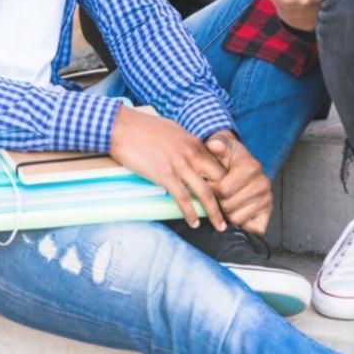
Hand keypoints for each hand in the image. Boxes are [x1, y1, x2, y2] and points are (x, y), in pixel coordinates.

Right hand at [109, 106, 226, 228]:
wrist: (123, 127)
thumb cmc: (145, 128)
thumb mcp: (174, 131)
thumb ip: (186, 145)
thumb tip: (191, 154)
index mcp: (195, 143)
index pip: (220, 166)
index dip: (227, 184)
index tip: (229, 197)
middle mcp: (192, 154)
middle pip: (219, 181)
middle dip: (227, 200)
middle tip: (231, 214)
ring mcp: (179, 165)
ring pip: (205, 193)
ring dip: (214, 213)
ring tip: (220, 226)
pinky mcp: (164, 175)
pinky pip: (182, 198)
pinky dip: (190, 213)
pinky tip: (194, 223)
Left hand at [205, 131, 271, 234]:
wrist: (241, 164)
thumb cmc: (228, 158)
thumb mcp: (221, 147)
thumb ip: (217, 145)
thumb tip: (214, 144)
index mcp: (251, 167)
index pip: (223, 190)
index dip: (212, 189)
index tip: (212, 183)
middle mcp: (263, 183)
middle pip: (228, 206)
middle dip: (219, 202)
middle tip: (220, 194)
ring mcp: (267, 199)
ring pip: (237, 219)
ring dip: (228, 213)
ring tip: (228, 200)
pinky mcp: (268, 212)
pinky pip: (252, 228)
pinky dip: (243, 224)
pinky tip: (238, 210)